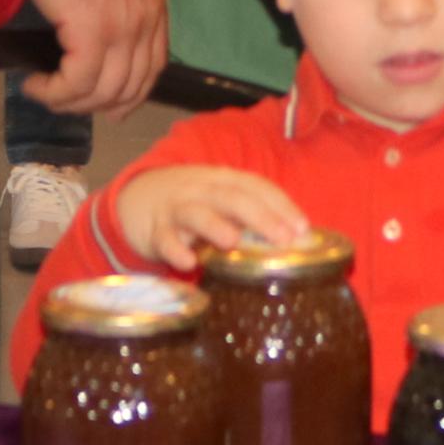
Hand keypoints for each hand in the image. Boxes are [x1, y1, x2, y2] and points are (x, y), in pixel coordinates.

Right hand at [15, 0, 166, 117]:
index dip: (132, 92)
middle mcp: (146, 19)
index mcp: (154, 1)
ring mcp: (123, 28)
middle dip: (98, 105)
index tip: (111, 106)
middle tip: (66, 103)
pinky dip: (54, 93)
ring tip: (44, 92)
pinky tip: (35, 85)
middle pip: (131, 85)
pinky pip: (77, 83)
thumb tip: (89, 20)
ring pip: (104, 91)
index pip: (155, 64)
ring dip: (71, 102)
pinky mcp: (93, 33)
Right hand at [108, 164, 305, 272]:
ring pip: (197, 213)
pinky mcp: (155, 230)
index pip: (257, 186)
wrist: (140, 197)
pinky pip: (164, 238)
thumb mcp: (223, 201)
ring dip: (215, 225)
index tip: (303, 228)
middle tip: (283, 239)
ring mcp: (177, 208)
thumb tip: (298, 242)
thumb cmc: (196, 205)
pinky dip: (175, 249)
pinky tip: (187, 263)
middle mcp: (203, 190)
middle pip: (232, 197)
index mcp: (225, 181)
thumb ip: (253, 217)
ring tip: (233, 241)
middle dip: (260, 216)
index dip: (281, 205)